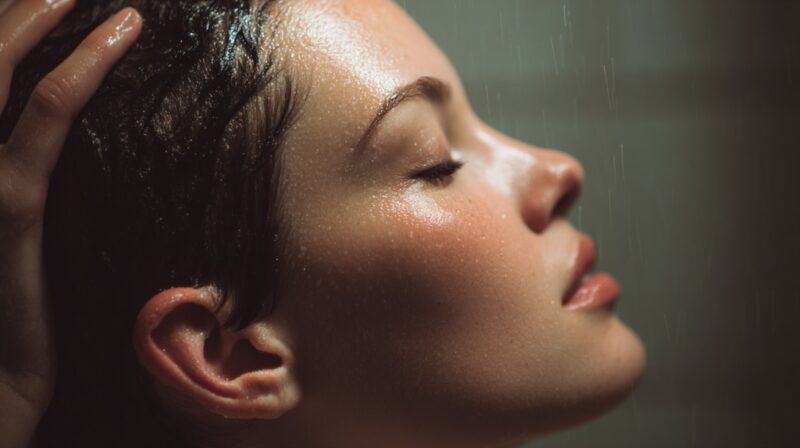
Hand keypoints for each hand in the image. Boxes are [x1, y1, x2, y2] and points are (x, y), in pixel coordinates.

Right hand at [0, 1, 140, 445]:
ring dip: (39, 15)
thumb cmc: (6, 316)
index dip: (3, 33)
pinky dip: (82, 67)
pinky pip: (46, 117)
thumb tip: (49, 131)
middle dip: (15, 10)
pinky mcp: (8, 206)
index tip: (40, 3)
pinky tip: (119, 34)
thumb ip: (23, 178)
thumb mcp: (13, 233)